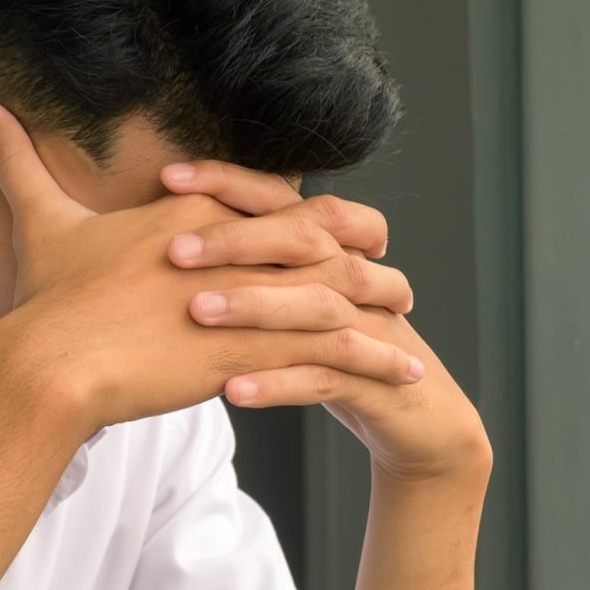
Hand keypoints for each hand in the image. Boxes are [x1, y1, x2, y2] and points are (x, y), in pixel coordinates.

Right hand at [0, 99, 428, 432]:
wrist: (45, 364)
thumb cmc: (43, 301)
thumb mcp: (39, 219)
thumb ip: (16, 160)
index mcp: (197, 214)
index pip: (276, 204)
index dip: (314, 219)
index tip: (344, 231)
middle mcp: (234, 246)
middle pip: (324, 239)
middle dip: (366, 258)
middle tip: (398, 277)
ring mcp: (246, 298)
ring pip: (339, 296)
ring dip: (383, 315)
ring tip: (415, 334)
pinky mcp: (253, 350)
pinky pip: (334, 353)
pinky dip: (377, 362)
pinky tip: (411, 379)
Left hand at [161, 160, 491, 486]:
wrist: (419, 413)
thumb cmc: (340, 350)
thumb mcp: (303, 298)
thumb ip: (259, 264)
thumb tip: (177, 231)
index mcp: (333, 250)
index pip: (284, 198)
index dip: (231, 182)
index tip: (170, 177)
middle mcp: (355, 279)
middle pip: (305, 240)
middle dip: (239, 239)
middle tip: (176, 248)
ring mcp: (370, 329)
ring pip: (316, 305)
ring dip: (256, 306)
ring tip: (197, 311)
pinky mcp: (377, 382)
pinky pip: (326, 378)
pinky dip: (280, 383)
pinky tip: (232, 391)